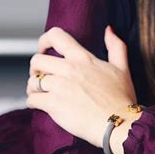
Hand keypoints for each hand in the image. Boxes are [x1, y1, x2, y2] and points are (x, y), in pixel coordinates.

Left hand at [26, 25, 136, 148]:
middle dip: (36, 68)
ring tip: (41, 92)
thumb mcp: (123, 67)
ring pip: (32, 81)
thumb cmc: (121, 97)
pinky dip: (33, 102)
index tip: (45, 49)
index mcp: (83, 58)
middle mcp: (69, 69)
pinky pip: (31, 99)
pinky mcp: (53, 105)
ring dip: (33, 87)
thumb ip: (116, 46)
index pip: (56, 36)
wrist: (118, 122)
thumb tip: (109, 30)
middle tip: (42, 75)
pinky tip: (41, 105)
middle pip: (37, 60)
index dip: (44, 40)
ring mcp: (59, 87)